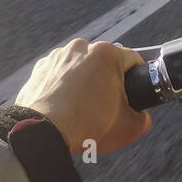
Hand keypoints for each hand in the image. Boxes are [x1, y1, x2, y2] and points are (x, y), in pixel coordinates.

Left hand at [16, 39, 151, 155]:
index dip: (138, 79)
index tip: (132, 95)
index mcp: (108, 53)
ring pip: (80, 67)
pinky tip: (63, 107)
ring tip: (81, 107)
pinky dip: (63, 86)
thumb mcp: (129, 128)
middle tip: (105, 106)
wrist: (41, 134)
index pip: (133, 61)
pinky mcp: (39, 69)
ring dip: (84, 81)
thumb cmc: (87, 126)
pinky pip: (59, 74)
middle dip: (107, 80)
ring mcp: (57, 57)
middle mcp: (82, 47)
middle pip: (105, 63)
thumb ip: (143, 118)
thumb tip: (141, 116)